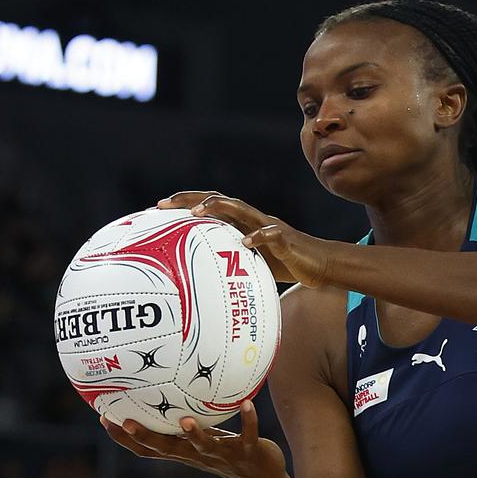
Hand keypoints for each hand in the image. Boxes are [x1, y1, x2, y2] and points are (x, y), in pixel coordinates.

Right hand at [101, 401, 286, 477]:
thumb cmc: (227, 452)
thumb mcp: (202, 440)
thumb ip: (185, 426)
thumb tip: (168, 396)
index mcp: (185, 452)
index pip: (148, 449)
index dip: (125, 438)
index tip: (104, 419)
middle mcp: (199, 455)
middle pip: (168, 450)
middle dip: (146, 437)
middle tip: (126, 421)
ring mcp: (224, 455)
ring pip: (206, 446)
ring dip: (196, 435)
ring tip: (185, 420)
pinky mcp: (249, 451)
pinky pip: (248, 434)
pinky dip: (249, 419)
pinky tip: (247, 403)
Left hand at [159, 191, 332, 286]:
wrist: (319, 265)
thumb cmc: (283, 265)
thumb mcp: (249, 262)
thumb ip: (228, 260)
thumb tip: (197, 278)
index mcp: (241, 223)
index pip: (210, 206)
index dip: (184, 203)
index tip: (158, 208)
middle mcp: (252, 218)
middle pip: (218, 199)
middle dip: (190, 199)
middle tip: (164, 205)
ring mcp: (268, 226)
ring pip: (241, 208)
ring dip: (217, 208)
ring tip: (196, 214)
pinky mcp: (285, 239)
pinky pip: (270, 234)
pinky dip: (256, 237)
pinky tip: (244, 243)